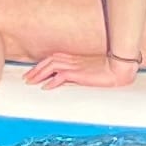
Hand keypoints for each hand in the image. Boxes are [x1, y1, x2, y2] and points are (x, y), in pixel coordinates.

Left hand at [22, 48, 140, 91]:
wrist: (119, 68)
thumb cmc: (108, 69)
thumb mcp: (90, 70)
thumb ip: (79, 73)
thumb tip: (67, 79)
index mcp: (75, 58)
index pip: (53, 58)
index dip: (41, 64)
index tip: (33, 72)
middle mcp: (73, 60)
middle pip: (49, 61)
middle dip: (36, 69)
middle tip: (26, 78)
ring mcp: (75, 66)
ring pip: (51, 66)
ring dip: (39, 74)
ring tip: (31, 82)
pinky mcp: (79, 73)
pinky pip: (61, 76)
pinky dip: (51, 82)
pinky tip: (45, 87)